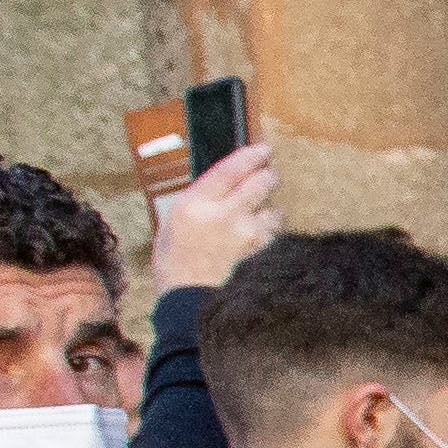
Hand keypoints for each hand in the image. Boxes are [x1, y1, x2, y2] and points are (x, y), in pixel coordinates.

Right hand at [148, 142, 281, 294]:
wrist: (187, 297)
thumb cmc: (174, 259)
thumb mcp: (173, 221)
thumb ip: (200, 199)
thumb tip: (227, 181)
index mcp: (195, 203)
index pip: (230, 169)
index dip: (250, 156)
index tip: (262, 150)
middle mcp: (223, 215)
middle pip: (260, 183)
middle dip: (268, 176)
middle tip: (268, 174)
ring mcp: (244, 234)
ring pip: (272, 209)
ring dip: (270, 208)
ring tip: (260, 213)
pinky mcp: (258, 252)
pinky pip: (274, 232)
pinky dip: (271, 230)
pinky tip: (260, 233)